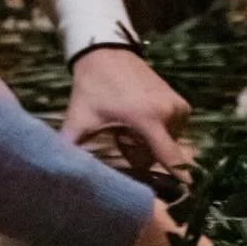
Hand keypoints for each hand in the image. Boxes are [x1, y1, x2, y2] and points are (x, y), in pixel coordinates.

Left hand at [63, 44, 192, 170]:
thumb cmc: (92, 87)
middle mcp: (169, 112)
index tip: (191, 194)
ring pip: (168, 141)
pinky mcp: (179, 100)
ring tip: (128, 127)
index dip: (181, 177)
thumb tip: (55, 172)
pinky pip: (173, 128)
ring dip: (150, 142)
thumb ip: (69, 147)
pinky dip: (158, 130)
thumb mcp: (79, 119)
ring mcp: (177, 104)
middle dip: (142, 153)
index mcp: (148, 119)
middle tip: (121, 138)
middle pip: (162, 153)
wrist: (106, 52)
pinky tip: (140, 119)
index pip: (171, 156)